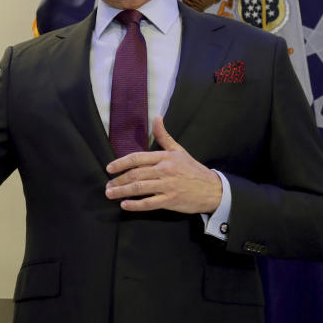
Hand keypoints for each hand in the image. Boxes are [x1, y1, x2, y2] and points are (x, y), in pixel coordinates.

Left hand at [104, 116, 221, 213]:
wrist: (213, 189)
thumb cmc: (193, 169)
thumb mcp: (179, 150)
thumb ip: (164, 136)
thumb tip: (156, 118)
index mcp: (165, 157)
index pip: (137, 158)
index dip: (120, 163)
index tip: (109, 168)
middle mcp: (165, 170)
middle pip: (135, 174)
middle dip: (118, 180)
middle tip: (108, 185)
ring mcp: (168, 186)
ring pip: (139, 188)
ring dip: (122, 192)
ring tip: (111, 194)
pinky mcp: (171, 200)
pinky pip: (149, 203)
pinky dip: (135, 205)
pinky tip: (125, 205)